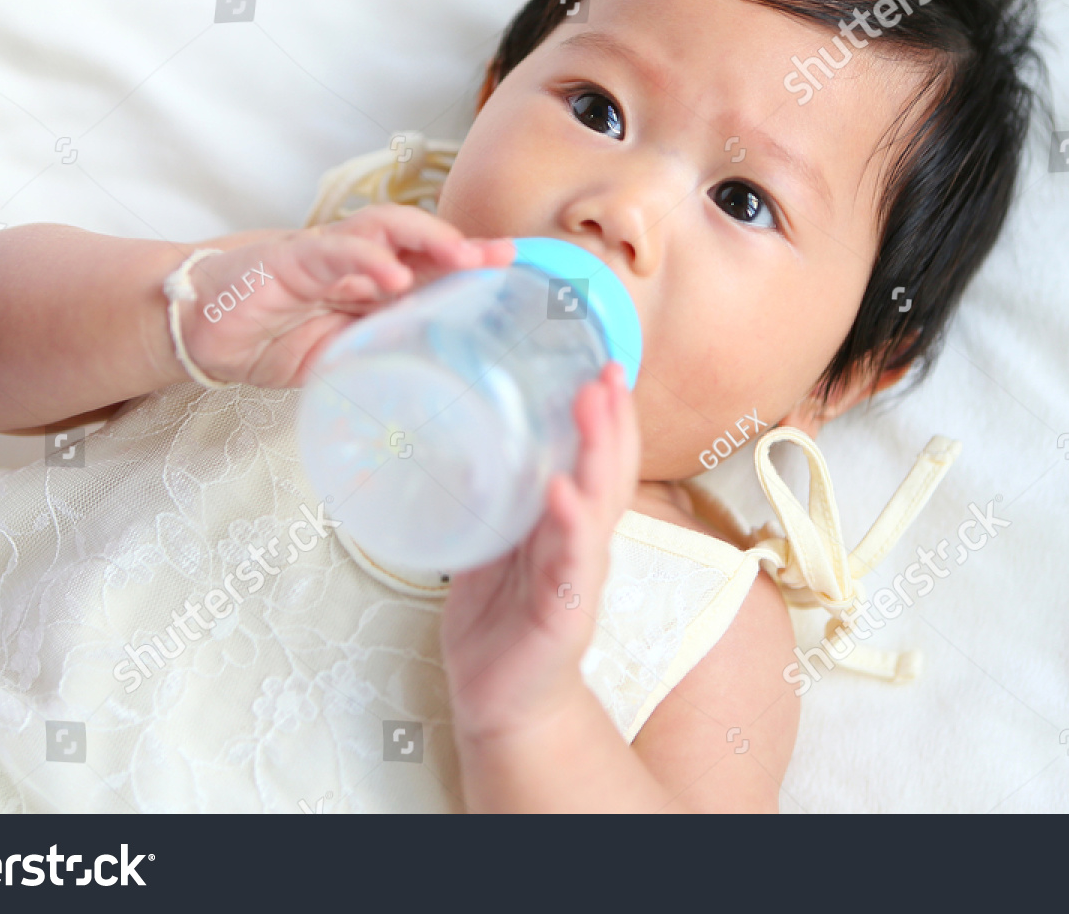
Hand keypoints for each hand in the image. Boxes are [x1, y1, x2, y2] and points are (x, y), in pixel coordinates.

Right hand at [173, 204, 513, 386]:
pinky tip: (392, 274)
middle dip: (464, 248)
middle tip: (502, 259)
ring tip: (462, 257)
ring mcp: (325, 254)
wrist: (201, 328)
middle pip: (421, 242)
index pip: (433, 267)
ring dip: (427, 241)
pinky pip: (332, 253)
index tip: (516, 275)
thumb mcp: (338, 359)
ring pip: (384, 233)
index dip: (473, 267)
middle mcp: (357, 260)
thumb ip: (378, 362)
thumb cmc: (273, 338)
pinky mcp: (289, 260)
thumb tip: (432, 394)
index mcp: (373, 283)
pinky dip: (364, 260)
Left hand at [441, 361, 640, 741]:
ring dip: (598, 456)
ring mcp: (577, 578)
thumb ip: (490, 502)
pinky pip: (570, 566)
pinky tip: (564, 494)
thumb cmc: (499, 624)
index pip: (600, 461)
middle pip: (608, 474)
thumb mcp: (491, 546)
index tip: (608, 366)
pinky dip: (570, 527)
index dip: (609, 416)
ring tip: (594, 410)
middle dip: (612, 422)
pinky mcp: (563, 615)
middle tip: (609, 373)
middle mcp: (581, 545)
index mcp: (567, 526)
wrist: (501, 703)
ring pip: (596, 508)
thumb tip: (456, 440)